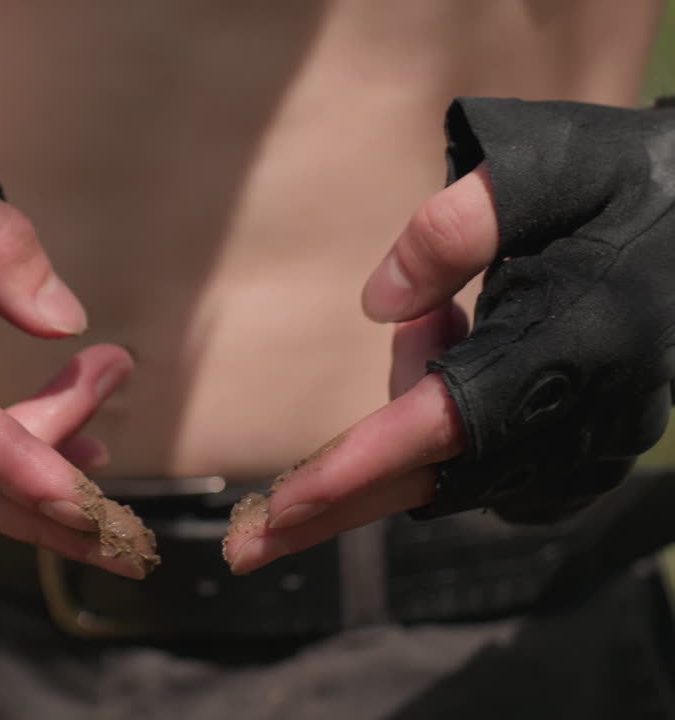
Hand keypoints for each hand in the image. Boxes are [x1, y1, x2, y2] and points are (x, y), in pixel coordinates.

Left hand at [227, 96, 674, 572]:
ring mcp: (590, 444)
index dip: (359, 465)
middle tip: (244, 549)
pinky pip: (479, 466)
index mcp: (574, 344)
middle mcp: (583, 414)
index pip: (445, 423)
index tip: (284, 506)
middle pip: (433, 483)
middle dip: (334, 510)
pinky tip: (458, 342)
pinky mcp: (583, 454)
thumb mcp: (536, 171)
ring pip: (451, 469)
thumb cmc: (622, 179)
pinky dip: (436, 427)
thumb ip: (453, 231)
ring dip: (402, 412)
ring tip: (444, 310)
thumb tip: (381, 306)